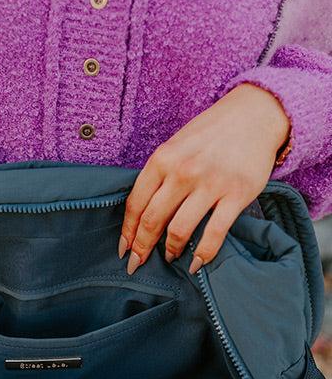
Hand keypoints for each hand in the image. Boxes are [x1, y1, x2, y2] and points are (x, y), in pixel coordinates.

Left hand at [118, 83, 290, 274]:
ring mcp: (210, 183)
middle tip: (137, 263)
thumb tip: (142, 213)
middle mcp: (183, 172)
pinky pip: (214, 233)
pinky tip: (196, 264)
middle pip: (153, 220)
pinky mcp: (236, 195)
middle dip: (141, 248)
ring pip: (179, 229)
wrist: (255, 114)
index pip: (136, 203)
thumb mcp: (176, 145)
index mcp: (163, 159)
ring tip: (170, 257)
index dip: (127, 231)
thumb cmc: (211, 133)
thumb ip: (159, 174)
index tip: (123, 249)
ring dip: (171, 250)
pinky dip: (203, 254)